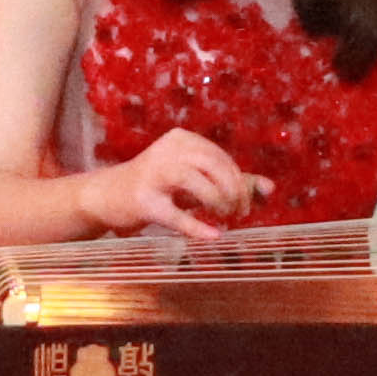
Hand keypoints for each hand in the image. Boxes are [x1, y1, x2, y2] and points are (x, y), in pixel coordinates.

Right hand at [88, 129, 263, 241]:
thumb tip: (270, 189)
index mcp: (182, 139)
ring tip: (226, 217)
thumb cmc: (158, 185)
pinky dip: (197, 226)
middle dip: (233, 191)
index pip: (221, 158)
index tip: (245, 206)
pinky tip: (215, 236)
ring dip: (218, 201)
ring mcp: (151, 175)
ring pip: (195, 182)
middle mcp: (166, 151)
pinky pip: (174, 214)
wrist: (106, 195)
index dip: (239, 182)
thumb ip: (232, 180)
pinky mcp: (142, 201)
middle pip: (213, 165)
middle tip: (239, 213)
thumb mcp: (195, 178)